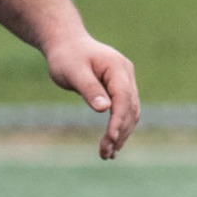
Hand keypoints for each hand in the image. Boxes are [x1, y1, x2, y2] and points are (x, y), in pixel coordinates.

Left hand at [42, 33, 139, 159]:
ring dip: (122, 134)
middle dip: (120, 132)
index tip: (111, 139)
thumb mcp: (72, 71)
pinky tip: (111, 143)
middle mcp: (127, 75)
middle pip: (130, 109)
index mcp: (117, 67)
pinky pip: (125, 112)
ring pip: (131, 113)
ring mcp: (127, 82)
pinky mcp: (121, 90)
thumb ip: (89, 88)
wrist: (66, 43)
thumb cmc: (66, 56)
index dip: (119, 120)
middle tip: (105, 153)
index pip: (124, 98)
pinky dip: (119, 128)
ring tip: (108, 154)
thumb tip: (105, 109)